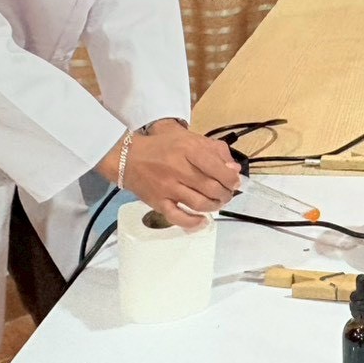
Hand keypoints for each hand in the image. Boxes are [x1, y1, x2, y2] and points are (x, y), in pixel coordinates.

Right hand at [98, 125, 240, 229]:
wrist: (128, 157)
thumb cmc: (163, 146)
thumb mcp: (190, 139)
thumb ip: (215, 151)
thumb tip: (234, 169)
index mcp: (188, 150)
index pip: (217, 168)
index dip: (231, 179)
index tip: (235, 183)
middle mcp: (179, 169)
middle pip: (211, 187)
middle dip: (225, 194)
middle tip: (227, 194)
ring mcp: (168, 188)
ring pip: (199, 203)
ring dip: (214, 206)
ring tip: (218, 203)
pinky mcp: (158, 202)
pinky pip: (177, 217)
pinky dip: (193, 222)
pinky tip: (202, 221)